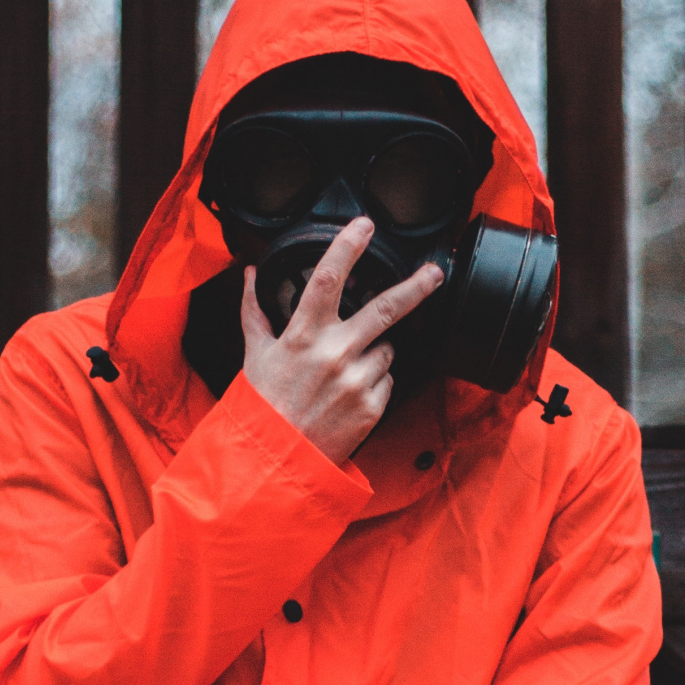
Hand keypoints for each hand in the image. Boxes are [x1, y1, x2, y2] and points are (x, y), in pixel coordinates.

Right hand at [240, 218, 444, 465]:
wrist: (278, 459)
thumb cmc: (264, 403)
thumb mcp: (254, 353)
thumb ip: (254, 310)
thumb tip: (249, 274)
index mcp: (303, 335)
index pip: (328, 279)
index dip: (348, 246)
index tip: (365, 226)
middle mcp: (334, 354)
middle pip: (386, 308)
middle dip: (416, 287)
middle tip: (434, 274)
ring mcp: (357, 380)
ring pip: (387, 347)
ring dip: (375, 351)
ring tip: (344, 371)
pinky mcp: (373, 405)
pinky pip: (387, 378)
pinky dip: (375, 379)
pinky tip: (350, 392)